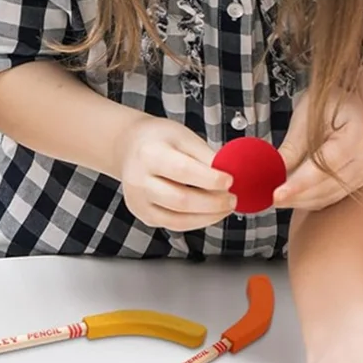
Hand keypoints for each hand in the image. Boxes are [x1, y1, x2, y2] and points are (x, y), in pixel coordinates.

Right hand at [114, 116, 235, 230]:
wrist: (129, 147)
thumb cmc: (160, 140)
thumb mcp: (184, 137)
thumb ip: (207, 157)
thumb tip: (232, 174)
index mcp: (149, 154)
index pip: (182, 171)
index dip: (209, 179)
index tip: (230, 181)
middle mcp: (138, 180)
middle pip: (180, 200)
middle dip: (213, 203)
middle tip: (233, 199)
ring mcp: (138, 201)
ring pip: (178, 220)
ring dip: (208, 217)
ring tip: (226, 208)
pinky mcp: (142, 214)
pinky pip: (173, 225)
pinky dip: (196, 221)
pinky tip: (210, 213)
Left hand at [273, 86, 362, 211]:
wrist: (353, 102)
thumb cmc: (330, 103)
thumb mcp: (306, 117)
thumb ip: (291, 147)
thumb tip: (271, 172)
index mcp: (357, 135)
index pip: (324, 166)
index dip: (299, 184)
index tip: (277, 195)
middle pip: (327, 186)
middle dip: (296, 195)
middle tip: (270, 198)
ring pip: (329, 196)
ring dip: (302, 200)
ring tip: (278, 198)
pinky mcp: (362, 180)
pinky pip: (333, 196)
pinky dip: (312, 199)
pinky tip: (294, 196)